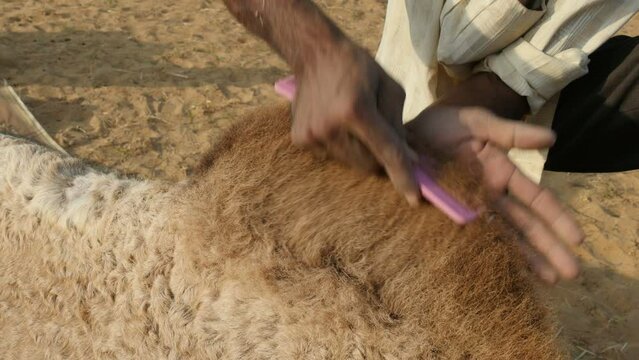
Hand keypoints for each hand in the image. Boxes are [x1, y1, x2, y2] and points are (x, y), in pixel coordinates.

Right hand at [292, 43, 420, 204]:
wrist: (314, 54)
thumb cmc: (357, 67)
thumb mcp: (389, 87)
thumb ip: (399, 124)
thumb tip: (410, 158)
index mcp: (356, 110)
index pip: (386, 151)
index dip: (403, 176)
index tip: (414, 198)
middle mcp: (331, 126)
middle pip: (367, 163)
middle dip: (380, 158)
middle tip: (381, 138)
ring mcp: (312, 135)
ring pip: (349, 163)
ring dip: (360, 150)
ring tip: (354, 123)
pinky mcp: (300, 139)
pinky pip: (331, 156)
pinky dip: (341, 146)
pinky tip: (336, 122)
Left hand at [406, 105, 583, 282]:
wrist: (403, 134)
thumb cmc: (442, 125)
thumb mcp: (479, 123)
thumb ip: (511, 133)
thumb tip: (553, 138)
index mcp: (502, 172)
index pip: (536, 198)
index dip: (557, 218)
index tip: (577, 239)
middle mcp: (490, 195)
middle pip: (525, 225)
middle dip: (549, 247)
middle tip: (572, 273)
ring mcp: (470, 208)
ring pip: (503, 236)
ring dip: (526, 258)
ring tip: (549, 280)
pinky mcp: (448, 216)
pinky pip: (471, 238)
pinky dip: (488, 256)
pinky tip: (505, 275)